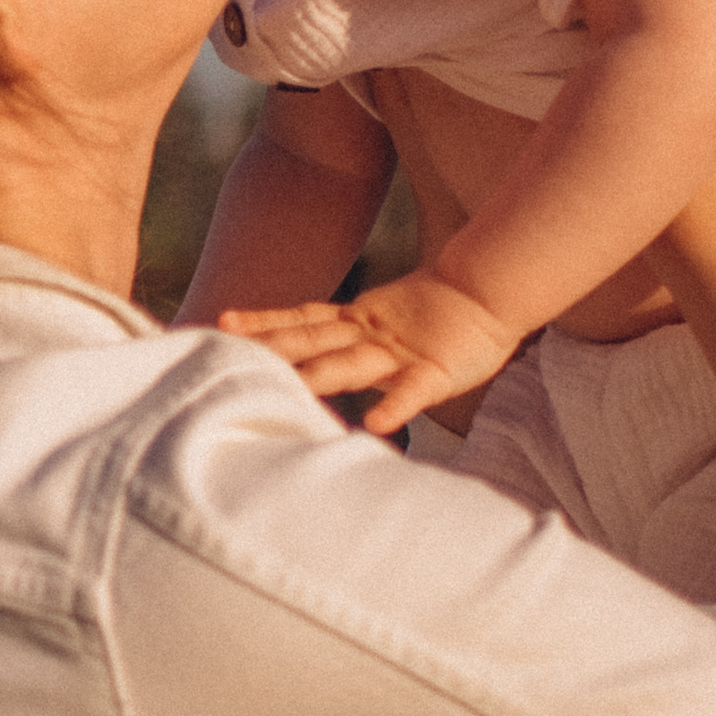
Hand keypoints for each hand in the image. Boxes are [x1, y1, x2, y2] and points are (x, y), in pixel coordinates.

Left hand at [217, 270, 520, 434]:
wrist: (492, 290)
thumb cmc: (440, 315)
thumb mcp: (387, 324)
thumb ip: (352, 336)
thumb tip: (314, 352)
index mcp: (357, 321)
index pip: (302, 319)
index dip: (264, 321)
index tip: (223, 321)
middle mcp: (370, 333)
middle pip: (312, 339)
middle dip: (271, 348)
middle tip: (228, 353)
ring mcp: (401, 350)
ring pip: (352, 364)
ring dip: (319, 376)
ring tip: (286, 389)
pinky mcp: (437, 370)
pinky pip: (413, 391)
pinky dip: (394, 407)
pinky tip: (373, 425)